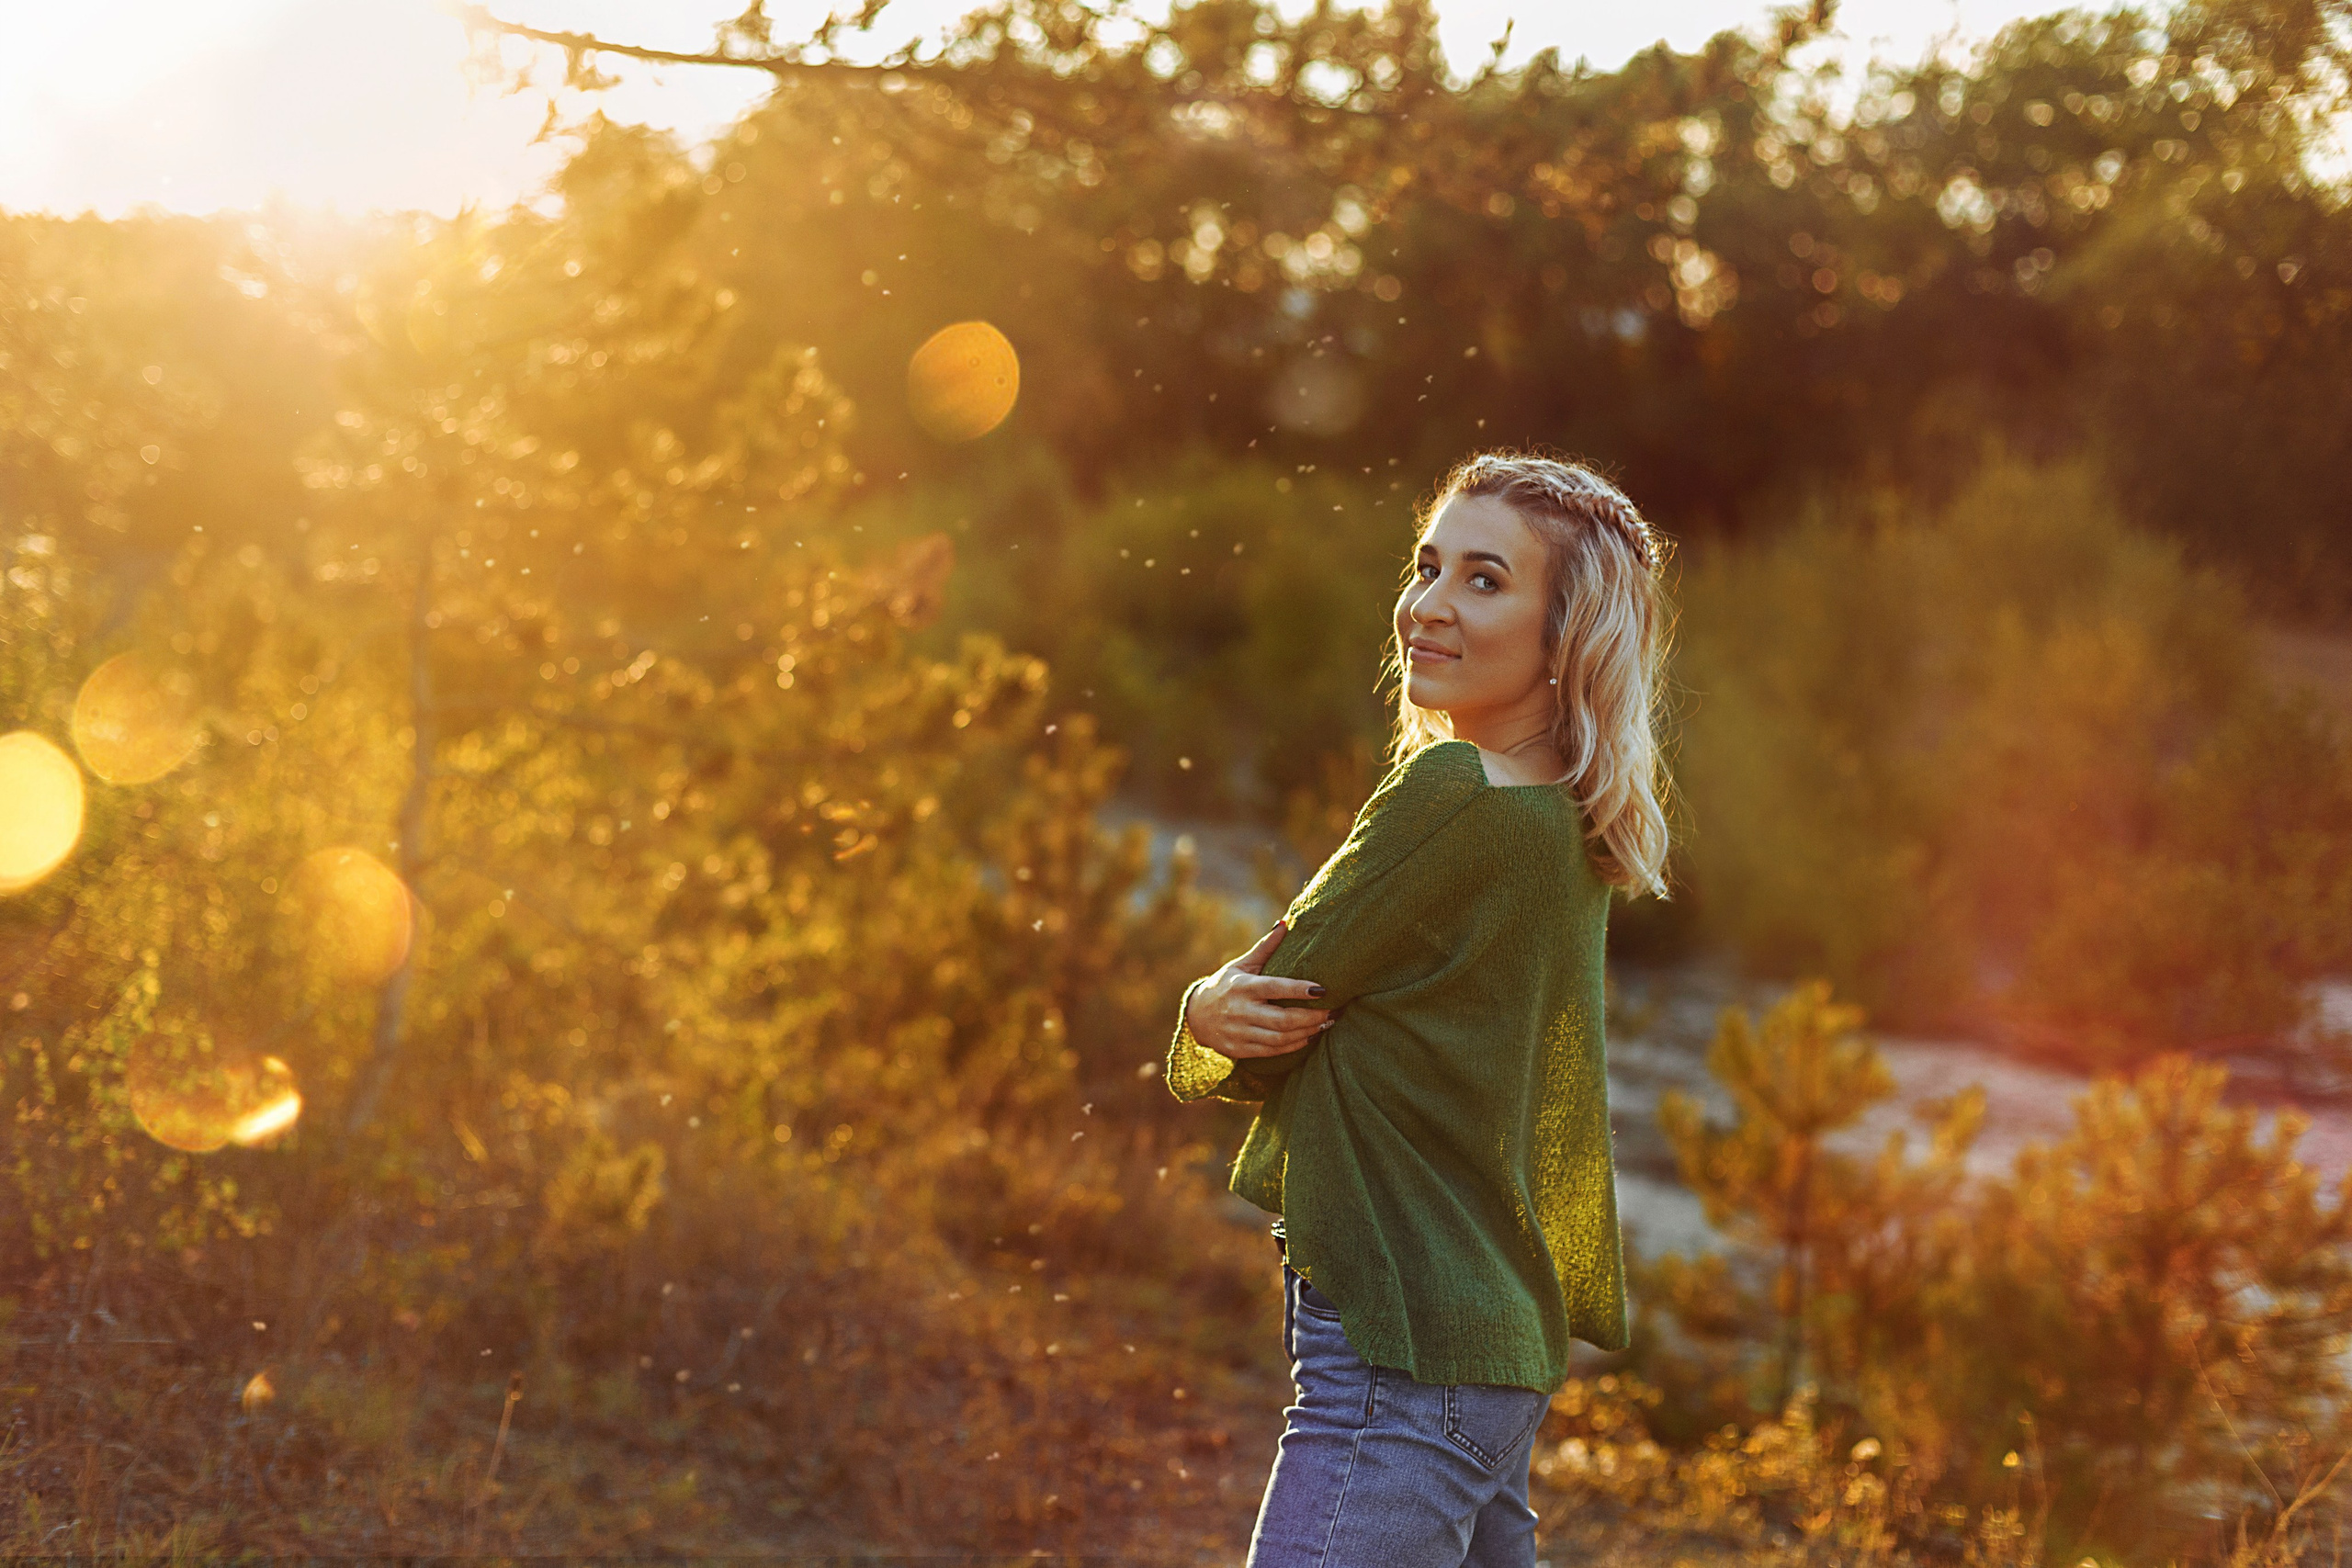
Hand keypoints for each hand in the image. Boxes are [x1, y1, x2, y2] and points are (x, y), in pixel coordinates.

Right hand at [1183, 919, 1338, 1060]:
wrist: (1196, 1016)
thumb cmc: (1225, 985)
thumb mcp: (1242, 965)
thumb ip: (1265, 948)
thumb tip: (1284, 923)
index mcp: (1243, 987)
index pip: (1275, 988)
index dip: (1299, 990)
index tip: (1322, 989)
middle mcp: (1240, 1011)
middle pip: (1282, 1020)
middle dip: (1311, 1017)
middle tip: (1332, 1010)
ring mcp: (1240, 1033)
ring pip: (1281, 1038)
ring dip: (1307, 1032)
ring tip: (1325, 1023)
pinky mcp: (1240, 1049)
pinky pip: (1273, 1051)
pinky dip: (1295, 1045)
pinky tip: (1309, 1035)